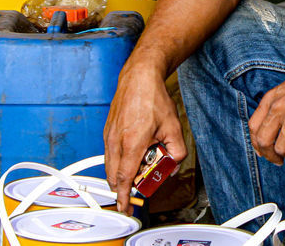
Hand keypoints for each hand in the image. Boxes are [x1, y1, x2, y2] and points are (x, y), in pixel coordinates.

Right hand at [103, 61, 186, 214]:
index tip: (124, 207)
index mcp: (132, 143)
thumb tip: (172, 167)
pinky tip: (134, 152)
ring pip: (111, 165)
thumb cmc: (153, 99)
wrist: (139, 78)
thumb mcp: (173, 127)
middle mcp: (116, 141)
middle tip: (141, 183)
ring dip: (122, 172)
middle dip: (125, 186)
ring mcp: (109, 136)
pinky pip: (110, 154)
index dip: (123, 196)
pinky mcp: (107, 131)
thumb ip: (177, 152)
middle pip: (115, 176)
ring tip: (141, 163)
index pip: (124, 178)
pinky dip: (119, 160)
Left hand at [248, 52, 284, 173]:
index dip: (256, 143)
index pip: (254, 127)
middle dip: (268, 155)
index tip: (261, 150)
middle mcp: (278, 109)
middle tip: (276, 160)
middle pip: (263, 141)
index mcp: (272, 98)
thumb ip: (279, 104)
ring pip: (280, 149)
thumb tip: (276, 122)